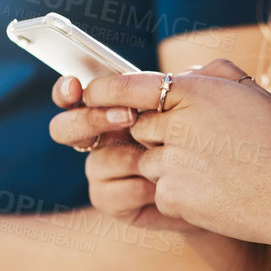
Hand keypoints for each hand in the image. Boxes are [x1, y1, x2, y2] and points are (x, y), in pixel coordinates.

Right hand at [48, 74, 187, 232]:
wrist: (207, 189)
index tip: (77, 86)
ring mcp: (99, 171)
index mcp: (107, 108)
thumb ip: (182, 87)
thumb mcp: (191, 108)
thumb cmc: (197, 143)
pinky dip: (141, 188)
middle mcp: (97, 138)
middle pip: (63, 128)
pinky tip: (163, 186)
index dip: (66, 91)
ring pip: (98, 161)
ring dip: (134, 157)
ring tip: (169, 157)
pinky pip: (112, 192)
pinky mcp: (107, 200)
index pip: (71, 95)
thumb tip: (188, 70)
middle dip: (90, 120)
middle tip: (128, 116)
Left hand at [68, 59, 270, 248]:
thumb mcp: (251, 92)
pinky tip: (216, 195)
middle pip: (139, 129)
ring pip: (148, 163)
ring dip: (172, 170)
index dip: (104, 90)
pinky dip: (182, 196)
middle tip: (202, 150)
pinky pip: (160, 194)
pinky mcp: (173, 196)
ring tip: (217, 174)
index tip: (91, 94)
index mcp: (194, 92)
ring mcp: (173, 162)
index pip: (129, 85)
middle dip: (159, 139)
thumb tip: (183, 74)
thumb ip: (212, 73)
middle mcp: (178, 123)